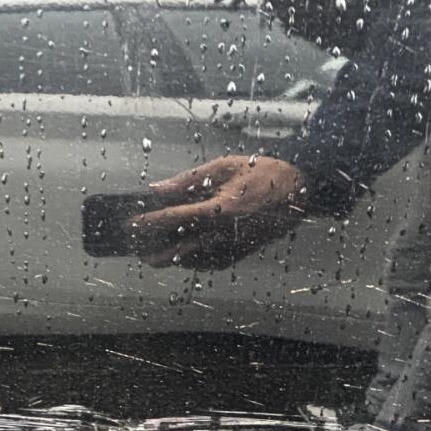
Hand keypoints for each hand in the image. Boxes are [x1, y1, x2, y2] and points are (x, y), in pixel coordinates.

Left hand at [131, 155, 304, 269]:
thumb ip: (187, 180)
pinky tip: (182, 253)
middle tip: (137, 251)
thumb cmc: (263, 173)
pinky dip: (191, 260)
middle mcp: (225, 235)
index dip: (148, 223)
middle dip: (155, 253)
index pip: (174, 220)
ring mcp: (233, 248)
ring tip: (153, 253)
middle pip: (179, 251)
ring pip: (192, 261)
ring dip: (172, 258)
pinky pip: (208, 264)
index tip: (130, 225)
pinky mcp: (239, 255)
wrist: (299, 191)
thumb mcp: (224, 167)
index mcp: (220, 210)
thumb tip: (157, 190)